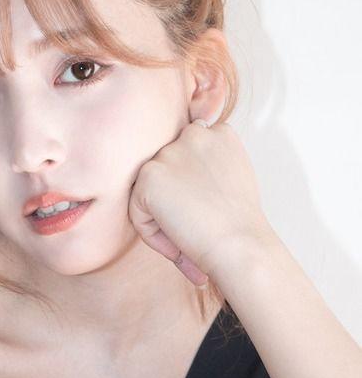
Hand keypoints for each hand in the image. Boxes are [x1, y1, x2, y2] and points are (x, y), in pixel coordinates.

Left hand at [127, 120, 270, 285]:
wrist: (241, 245)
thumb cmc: (241, 225)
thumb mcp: (235, 178)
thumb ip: (212, 165)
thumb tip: (185, 175)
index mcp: (219, 132)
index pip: (188, 155)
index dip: (191, 187)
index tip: (206, 210)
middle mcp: (195, 134)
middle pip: (167, 171)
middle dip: (175, 199)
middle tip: (197, 225)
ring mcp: (170, 152)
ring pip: (151, 191)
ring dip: (162, 216)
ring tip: (189, 234)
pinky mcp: (150, 174)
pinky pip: (137, 209)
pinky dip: (151, 233)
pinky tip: (179, 240)